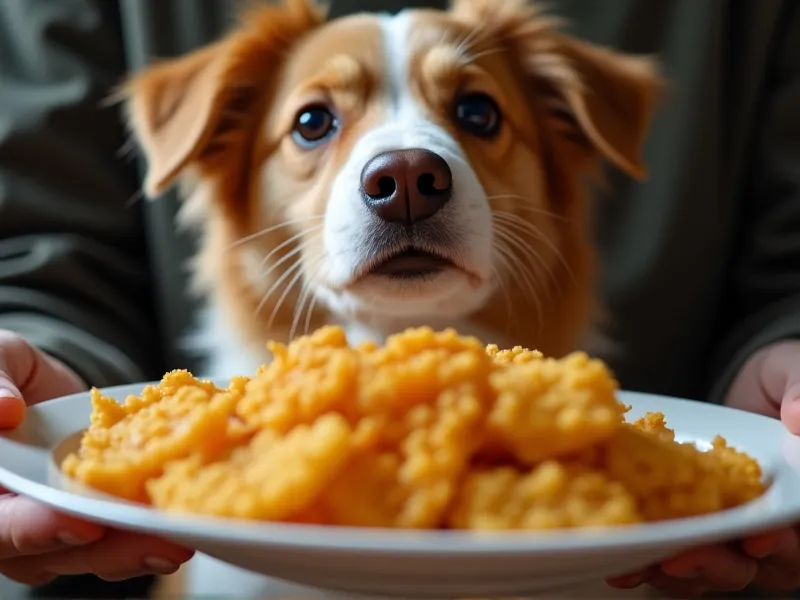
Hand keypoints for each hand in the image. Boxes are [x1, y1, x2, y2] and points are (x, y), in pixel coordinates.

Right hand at [0, 330, 193, 583]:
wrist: (37, 390)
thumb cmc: (5, 377)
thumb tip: (5, 410)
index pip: (2, 522)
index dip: (37, 528)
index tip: (82, 524)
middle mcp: (15, 518)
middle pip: (52, 552)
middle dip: (108, 550)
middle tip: (155, 543)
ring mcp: (54, 527)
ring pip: (92, 555)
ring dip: (137, 551)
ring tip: (180, 542)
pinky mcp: (94, 521)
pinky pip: (119, 537)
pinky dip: (152, 534)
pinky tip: (186, 528)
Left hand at [607, 341, 799, 596]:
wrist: (743, 383)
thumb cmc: (782, 382)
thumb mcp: (792, 374)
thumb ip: (799, 392)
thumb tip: (798, 416)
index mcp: (798, 499)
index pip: (797, 537)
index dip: (782, 543)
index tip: (757, 538)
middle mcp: (769, 526)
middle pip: (750, 564)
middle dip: (716, 564)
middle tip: (679, 558)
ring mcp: (726, 531)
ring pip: (708, 570)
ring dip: (675, 572)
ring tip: (640, 564)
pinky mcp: (689, 526)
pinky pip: (672, 556)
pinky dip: (647, 564)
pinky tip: (620, 564)